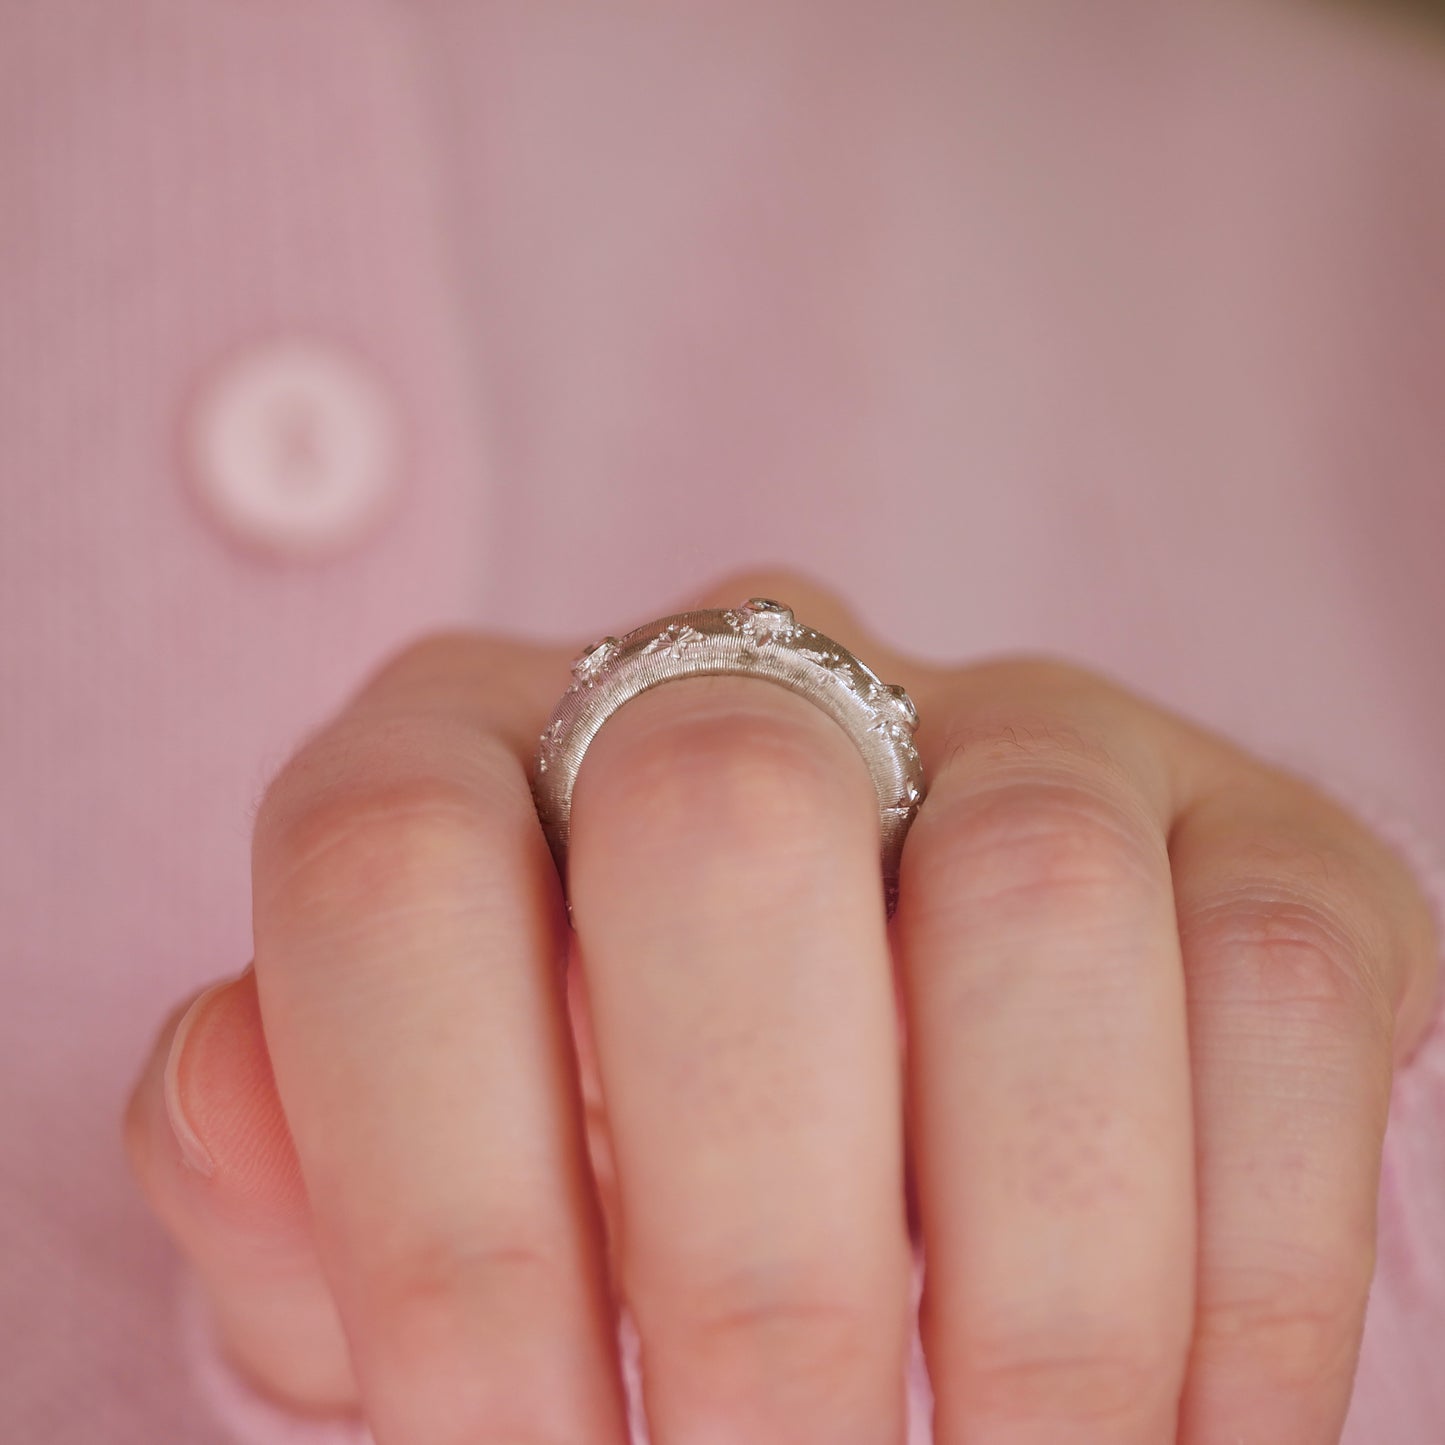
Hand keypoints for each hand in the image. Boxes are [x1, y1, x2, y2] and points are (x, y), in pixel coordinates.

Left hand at [124, 570, 1439, 1444]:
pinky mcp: (1253, 826)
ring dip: (1033, 1292)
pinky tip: (1190, 1432)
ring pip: (1039, 903)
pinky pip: (1278, 986)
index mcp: (501, 738)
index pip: (399, 859)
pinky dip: (1251, 1269)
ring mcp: (1033, 731)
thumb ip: (298, 1153)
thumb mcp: (426, 1166)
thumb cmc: (609, 1149)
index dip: (436, 1197)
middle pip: (733, 828)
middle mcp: (765, 675)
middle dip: (753, 1247)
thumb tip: (230, 1096)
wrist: (904, 1069)